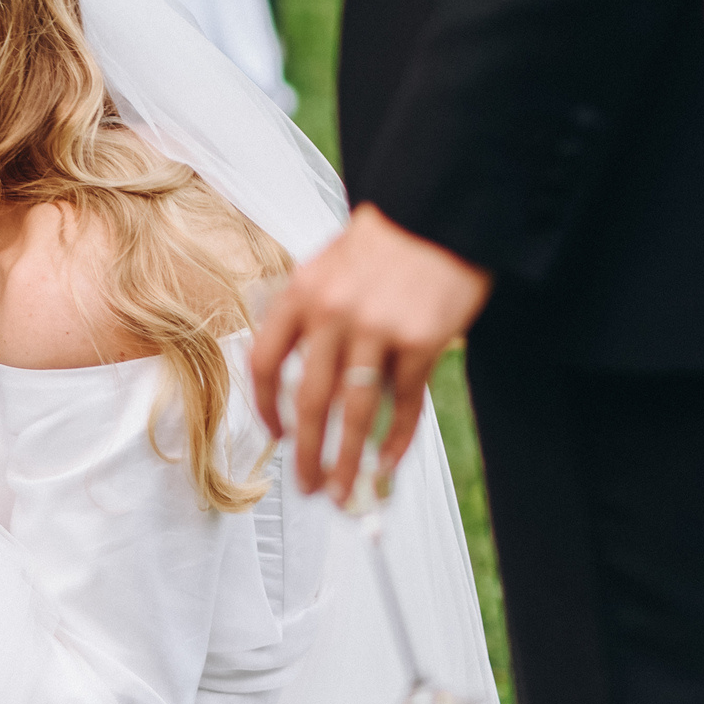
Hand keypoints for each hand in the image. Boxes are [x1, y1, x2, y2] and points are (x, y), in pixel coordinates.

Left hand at [248, 204, 491, 503]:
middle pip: (307, 400)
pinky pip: (403, 402)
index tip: (274, 436)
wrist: (439, 211)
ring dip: (345, 459)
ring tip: (341, 492)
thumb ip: (307, 317)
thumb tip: (293, 380)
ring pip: (353, 412)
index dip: (264, 406)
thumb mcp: (326, 267)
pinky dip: (395, 439)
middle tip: (307, 486)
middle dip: (305, 451)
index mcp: (299, 294)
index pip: (263, 363)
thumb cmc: (382, 244)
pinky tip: (387, 463)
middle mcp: (331, 314)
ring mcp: (377, 329)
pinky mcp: (422, 341)